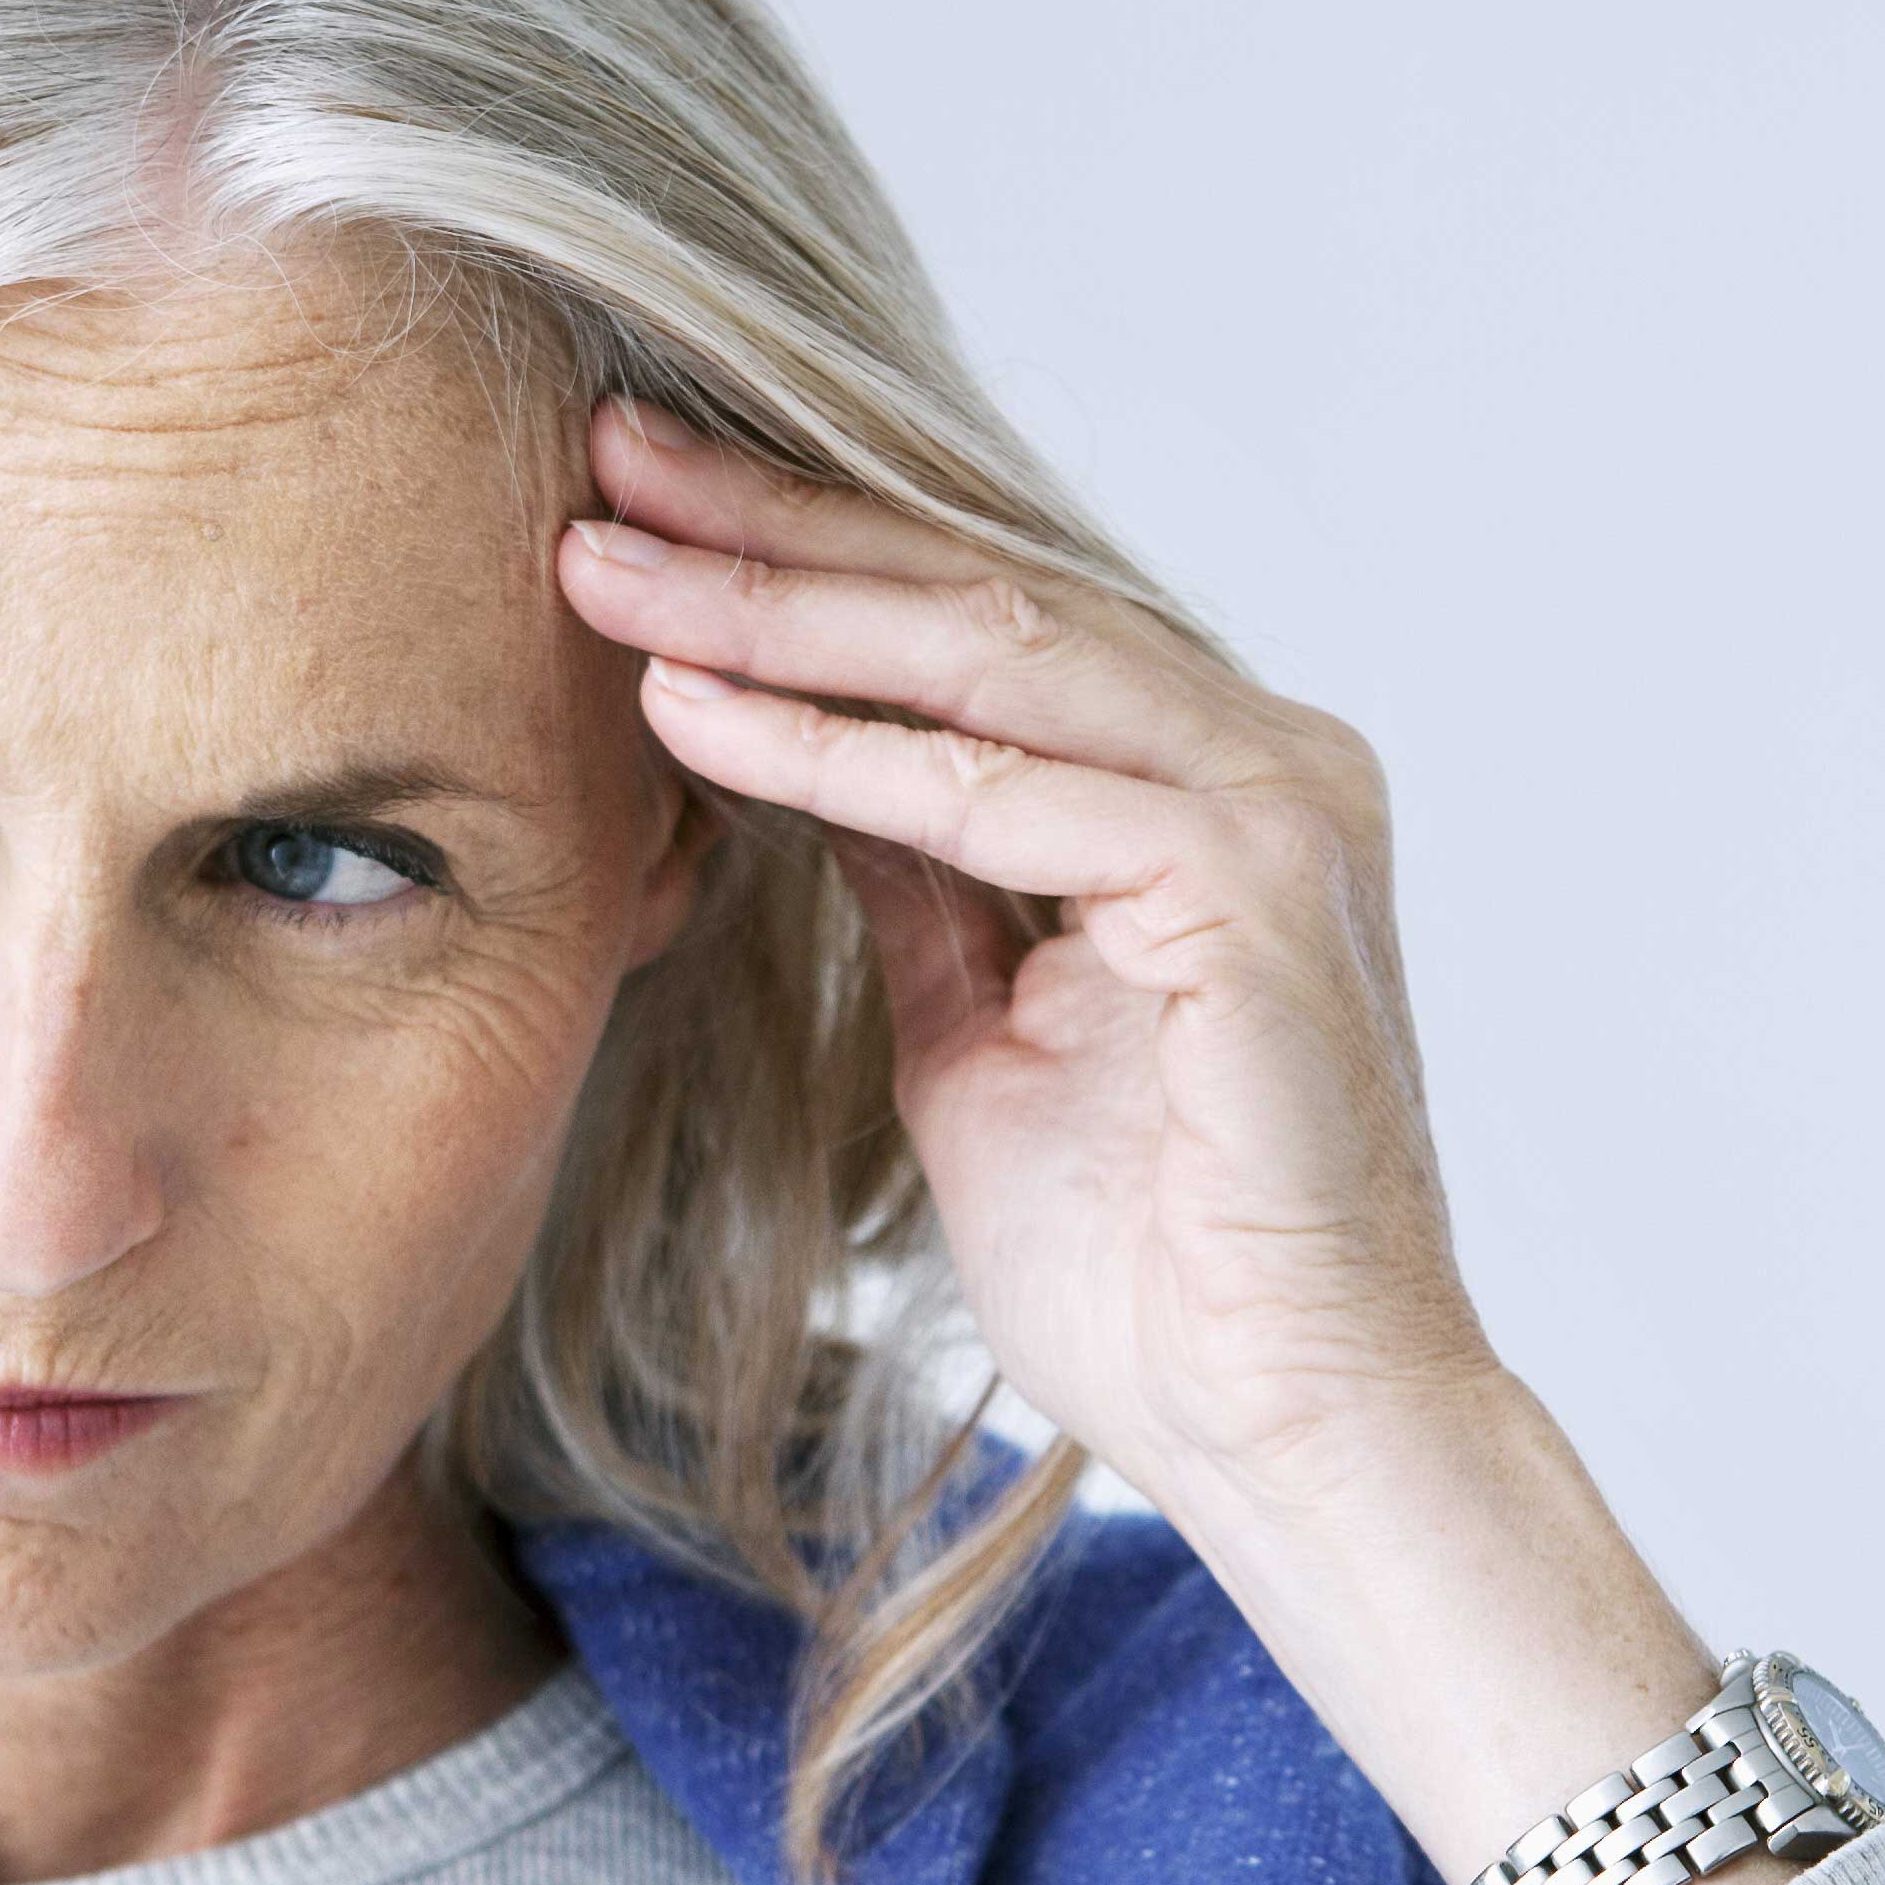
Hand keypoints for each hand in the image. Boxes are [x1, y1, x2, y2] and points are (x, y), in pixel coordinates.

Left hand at [556, 397, 1488, 1531]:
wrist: (1285, 1426)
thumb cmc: (1150, 1271)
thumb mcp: (981, 1037)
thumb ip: (926, 882)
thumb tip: (808, 747)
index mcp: (1216, 787)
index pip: (989, 631)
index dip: (807, 561)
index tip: (634, 510)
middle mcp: (1270, 761)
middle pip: (984, 601)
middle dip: (776, 530)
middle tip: (600, 457)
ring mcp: (1279, 810)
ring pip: (990, 661)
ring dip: (780, 609)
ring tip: (609, 567)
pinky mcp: (1259, 885)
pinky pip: (1006, 793)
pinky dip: (838, 753)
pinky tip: (695, 712)